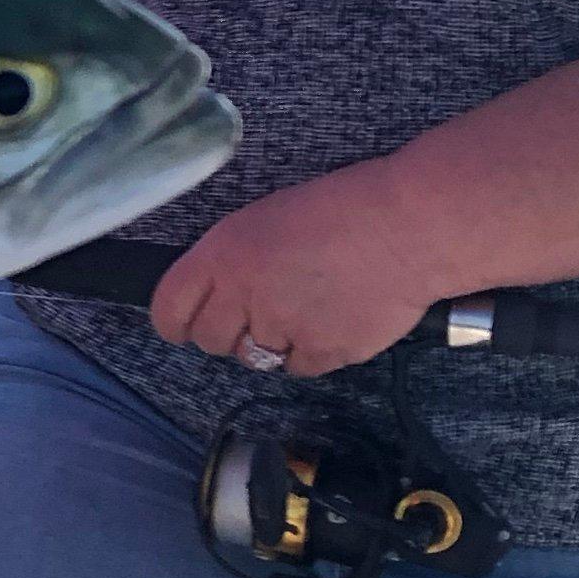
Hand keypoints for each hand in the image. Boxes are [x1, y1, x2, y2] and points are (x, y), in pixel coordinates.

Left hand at [149, 165, 446, 379]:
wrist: (409, 227)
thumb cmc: (342, 210)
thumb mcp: (265, 218)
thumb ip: (231, 259)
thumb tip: (214, 291)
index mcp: (224, 253)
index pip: (169, 308)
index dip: (175, 322)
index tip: (183, 326)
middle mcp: (245, 295)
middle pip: (210, 341)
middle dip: (226, 332)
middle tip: (255, 313)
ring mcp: (283, 328)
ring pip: (254, 358)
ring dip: (271, 342)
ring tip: (303, 308)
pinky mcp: (323, 353)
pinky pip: (298, 367)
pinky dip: (311, 352)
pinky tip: (332, 319)